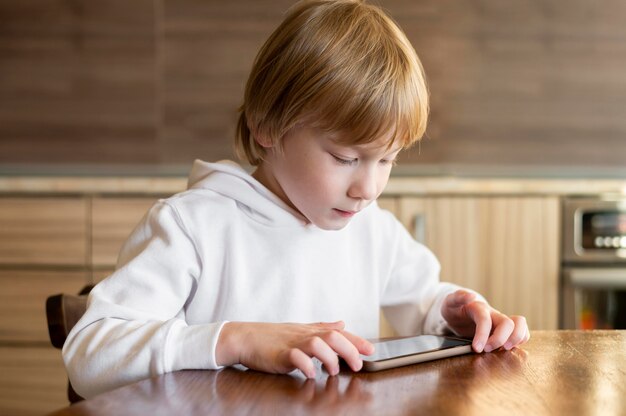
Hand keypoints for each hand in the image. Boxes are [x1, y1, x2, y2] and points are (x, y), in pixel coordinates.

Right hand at [215, 321, 374, 377]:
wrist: (244, 337)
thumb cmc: (272, 337)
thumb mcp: (300, 330)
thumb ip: (322, 327)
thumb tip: (342, 323)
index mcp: (310, 331)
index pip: (338, 333)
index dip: (356, 341)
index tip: (371, 351)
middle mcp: (304, 335)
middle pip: (332, 336)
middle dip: (348, 350)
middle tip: (357, 365)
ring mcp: (291, 343)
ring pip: (317, 343)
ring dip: (329, 357)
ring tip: (332, 370)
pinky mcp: (279, 354)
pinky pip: (295, 357)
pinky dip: (305, 365)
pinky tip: (310, 373)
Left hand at [441, 290, 529, 352]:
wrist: (459, 312)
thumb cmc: (454, 309)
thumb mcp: (450, 302)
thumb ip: (458, 297)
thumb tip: (471, 296)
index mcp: (478, 308)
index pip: (485, 319)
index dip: (482, 334)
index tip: (476, 348)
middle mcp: (493, 314)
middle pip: (507, 323)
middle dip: (499, 339)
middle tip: (488, 350)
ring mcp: (500, 321)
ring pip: (519, 324)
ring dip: (515, 339)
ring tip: (503, 349)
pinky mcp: (505, 330)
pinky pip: (521, 331)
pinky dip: (520, 340)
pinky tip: (509, 348)